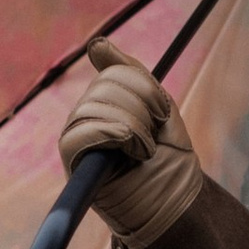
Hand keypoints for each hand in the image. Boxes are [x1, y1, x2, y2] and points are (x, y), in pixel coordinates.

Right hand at [58, 38, 203, 247]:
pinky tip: (132, 154)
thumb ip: (131, 75)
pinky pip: (79, 135)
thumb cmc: (168, 160)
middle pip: (104, 87)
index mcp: (103, 104)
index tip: (161, 114)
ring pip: (94, 107)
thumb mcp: (157, 108)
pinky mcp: (73, 164)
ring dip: (135, 128)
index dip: (143, 88)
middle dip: (142, 109)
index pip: (113, 73)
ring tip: (144, 151)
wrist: (176, 204)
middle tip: (153, 138)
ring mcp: (76, 141)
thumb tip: (97, 43)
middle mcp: (84, 119)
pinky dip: (115, 137)